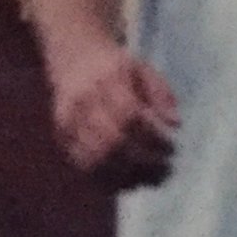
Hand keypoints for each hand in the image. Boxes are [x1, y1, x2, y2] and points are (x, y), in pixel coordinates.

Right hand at [46, 35, 179, 190]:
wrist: (73, 56)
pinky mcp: (61, 138)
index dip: (152, 137)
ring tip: (152, 178)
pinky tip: (130, 181)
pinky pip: (83, 167)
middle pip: (111, 142)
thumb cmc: (115, 66)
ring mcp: (68, 123)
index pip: (129, 116)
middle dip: (142, 161)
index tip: (172, 147)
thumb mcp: (143, 68)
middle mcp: (84, 103)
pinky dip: (107, 179)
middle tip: (166, 168)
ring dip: (126, 175)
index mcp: (108, 80)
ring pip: (95, 160)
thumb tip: (176, 124)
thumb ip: (161, 93)